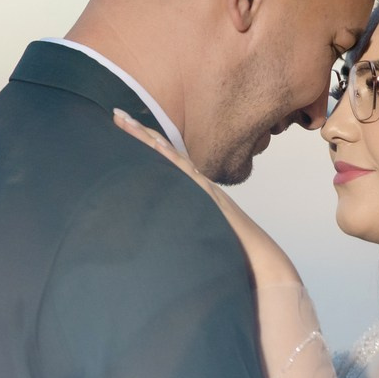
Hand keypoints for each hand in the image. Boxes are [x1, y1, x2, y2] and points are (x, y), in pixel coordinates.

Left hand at [112, 110, 299, 287]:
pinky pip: (186, 174)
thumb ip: (183, 231)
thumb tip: (162, 239)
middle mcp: (198, 186)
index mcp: (194, 194)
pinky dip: (170, 158)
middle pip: (165, 152)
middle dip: (141, 133)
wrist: (263, 263)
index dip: (147, 145)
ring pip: (172, 157)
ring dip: (148, 138)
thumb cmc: (233, 256)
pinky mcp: (209, 199)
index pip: (166, 163)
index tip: (125, 129)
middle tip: (116, 114)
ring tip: (124, 119)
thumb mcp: (199, 237)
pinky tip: (154, 145)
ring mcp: (204, 190)